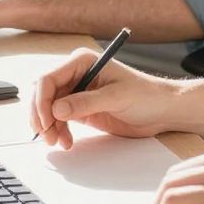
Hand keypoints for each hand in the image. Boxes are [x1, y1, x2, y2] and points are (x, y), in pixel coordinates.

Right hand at [31, 47, 184, 148]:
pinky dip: (58, 131)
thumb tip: (56, 109)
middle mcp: (76, 74)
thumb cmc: (146, 95)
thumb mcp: (116, 97)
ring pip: (49, 109)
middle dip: (41, 116)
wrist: (162, 110)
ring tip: (59, 142)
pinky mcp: (81, 109)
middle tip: (48, 137)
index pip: (48, 79)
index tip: (47, 122)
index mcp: (82, 62)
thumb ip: (86, 103)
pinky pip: (59, 119)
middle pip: (43, 94)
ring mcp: (77, 92)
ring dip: (49, 127)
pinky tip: (67, 141)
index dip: (41, 101)